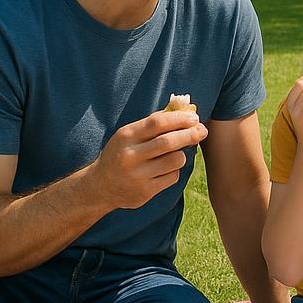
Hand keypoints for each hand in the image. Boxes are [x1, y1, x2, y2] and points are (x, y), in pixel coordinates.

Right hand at [92, 109, 207, 211]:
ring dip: (182, 155)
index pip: (157, 122)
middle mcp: (130, 156)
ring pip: (175, 160)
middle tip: (203, 130)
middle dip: (190, 134)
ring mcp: (137, 175)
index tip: (194, 117)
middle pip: (169, 142)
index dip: (180, 118)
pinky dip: (174, 170)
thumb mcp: (129, 135)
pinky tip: (166, 169)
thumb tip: (184, 110)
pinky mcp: (145, 192)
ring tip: (177, 153)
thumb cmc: (121, 153)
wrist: (99, 187)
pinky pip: (172, 177)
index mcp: (126, 136)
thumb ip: (153, 124)